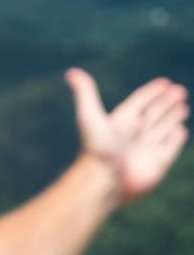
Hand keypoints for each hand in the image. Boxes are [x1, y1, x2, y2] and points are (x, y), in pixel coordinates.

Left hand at [65, 68, 188, 202]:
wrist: (103, 182)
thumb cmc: (96, 149)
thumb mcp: (90, 117)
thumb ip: (85, 93)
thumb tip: (71, 73)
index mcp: (122, 121)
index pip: (140, 102)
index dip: (152, 92)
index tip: (165, 82)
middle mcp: (134, 135)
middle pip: (154, 114)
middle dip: (167, 102)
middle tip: (180, 91)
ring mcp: (146, 150)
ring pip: (163, 129)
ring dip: (173, 117)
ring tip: (183, 106)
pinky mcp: (157, 165)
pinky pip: (169, 148)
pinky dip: (176, 139)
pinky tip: (181, 129)